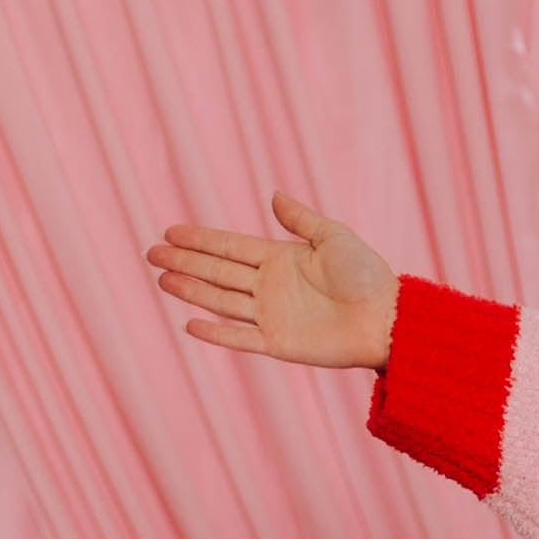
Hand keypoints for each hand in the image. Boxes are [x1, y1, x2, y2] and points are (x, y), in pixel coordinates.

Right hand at [145, 190, 398, 368]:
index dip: (200, 239)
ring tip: (162, 280)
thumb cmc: (366, 275)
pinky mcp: (280, 343)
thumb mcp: (333, 236)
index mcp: (280, 258)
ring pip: (221, 301)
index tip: (170, 231)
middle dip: (184, 261)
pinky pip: (241, 338)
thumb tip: (273, 195)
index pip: (229, 246)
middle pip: (217, 271)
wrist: (387, 319)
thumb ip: (300, 219)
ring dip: (191, 290)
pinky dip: (217, 333)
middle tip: (151, 254)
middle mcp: (270, 286)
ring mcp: (272, 315)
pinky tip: (190, 323)